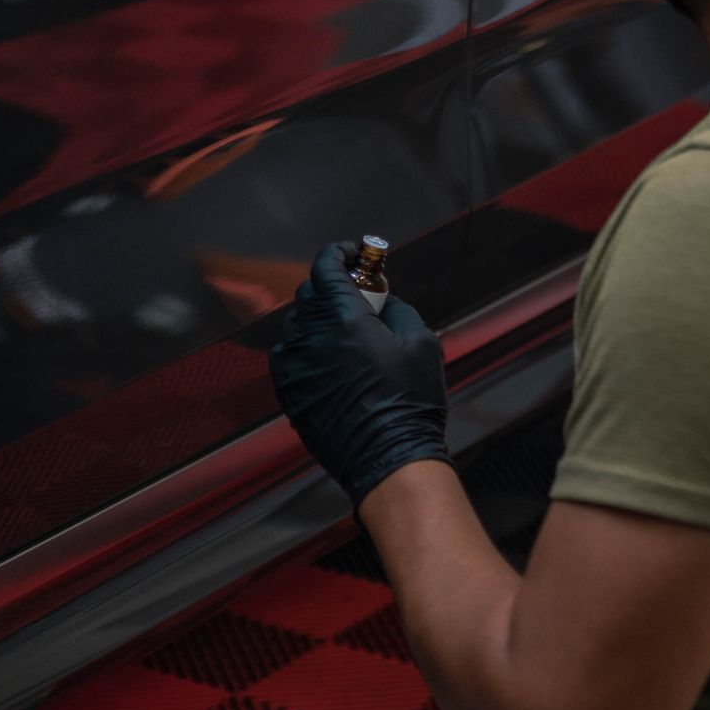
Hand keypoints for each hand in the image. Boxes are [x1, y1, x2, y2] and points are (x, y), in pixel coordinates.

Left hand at [270, 242, 450, 509]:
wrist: (387, 457)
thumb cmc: (409, 400)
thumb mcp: (421, 342)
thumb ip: (398, 309)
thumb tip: (384, 301)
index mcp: (343, 317)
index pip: (326, 265)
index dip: (339, 252)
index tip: (354, 253)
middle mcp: (310, 336)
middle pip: (310, 292)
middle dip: (333, 285)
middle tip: (358, 294)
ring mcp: (295, 364)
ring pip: (297, 323)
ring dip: (318, 317)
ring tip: (344, 332)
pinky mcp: (288, 390)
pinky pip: (290, 354)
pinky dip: (305, 348)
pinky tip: (328, 360)